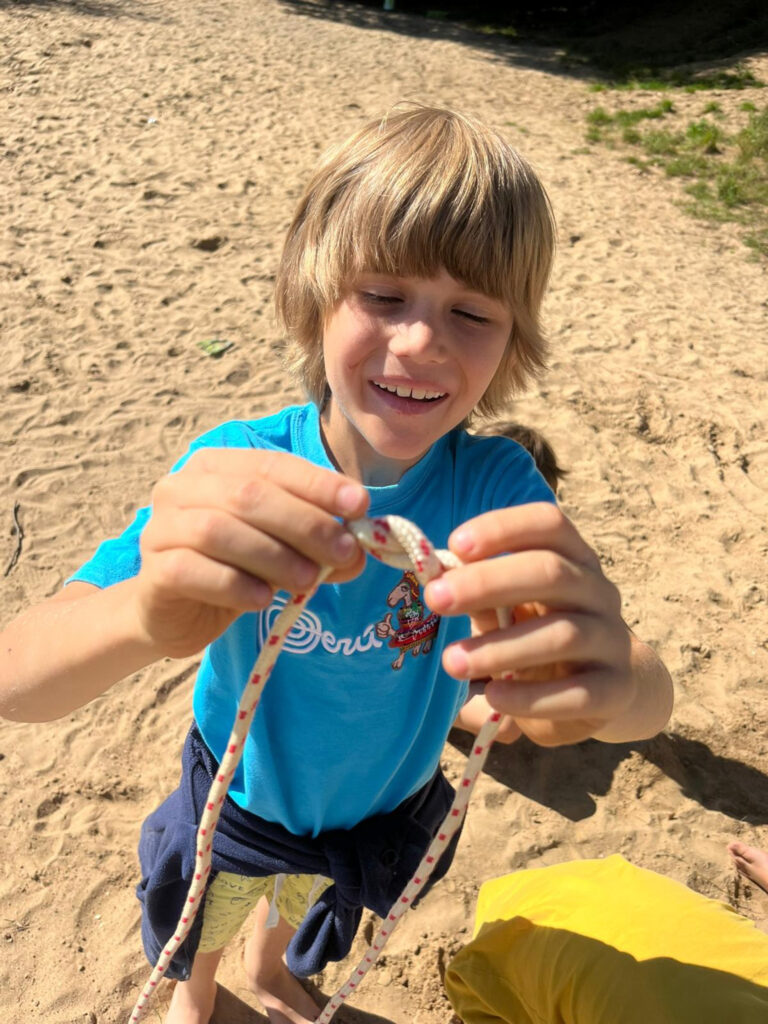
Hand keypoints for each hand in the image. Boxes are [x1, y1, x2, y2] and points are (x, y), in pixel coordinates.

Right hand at [134, 450, 368, 657]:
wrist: (175, 613)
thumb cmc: (234, 568)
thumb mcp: (282, 549)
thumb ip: (317, 544)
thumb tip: (360, 550)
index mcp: (216, 466)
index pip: (272, 465)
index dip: (318, 485)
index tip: (360, 506)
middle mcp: (182, 487)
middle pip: (248, 495)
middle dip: (304, 523)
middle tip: (345, 552)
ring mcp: (161, 527)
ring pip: (219, 531)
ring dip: (274, 556)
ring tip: (310, 580)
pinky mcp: (154, 571)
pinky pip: (194, 571)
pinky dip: (235, 585)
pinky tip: (263, 600)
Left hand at [424, 503, 633, 746]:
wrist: (607, 687)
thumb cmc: (541, 634)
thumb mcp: (512, 607)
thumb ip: (480, 593)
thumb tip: (435, 579)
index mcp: (573, 559)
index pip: (549, 524)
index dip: (503, 528)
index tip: (455, 546)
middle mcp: (599, 592)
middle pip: (552, 572)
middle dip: (488, 582)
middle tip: (436, 599)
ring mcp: (612, 640)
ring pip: (562, 635)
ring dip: (500, 647)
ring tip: (452, 662)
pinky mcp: (616, 689)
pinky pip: (578, 694)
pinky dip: (532, 697)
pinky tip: (494, 698)